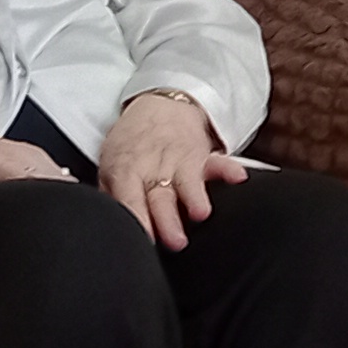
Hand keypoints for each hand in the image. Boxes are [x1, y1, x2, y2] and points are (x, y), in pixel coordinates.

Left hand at [99, 91, 249, 252]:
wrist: (159, 104)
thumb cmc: (132, 144)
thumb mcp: (110, 165)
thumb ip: (110, 196)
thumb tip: (110, 225)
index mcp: (126, 171)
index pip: (129, 200)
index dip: (136, 219)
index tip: (144, 239)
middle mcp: (154, 168)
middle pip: (160, 198)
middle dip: (168, 220)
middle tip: (176, 242)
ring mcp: (179, 161)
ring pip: (188, 182)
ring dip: (195, 197)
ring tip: (201, 214)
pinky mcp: (202, 156)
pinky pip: (218, 161)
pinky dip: (229, 169)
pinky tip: (238, 178)